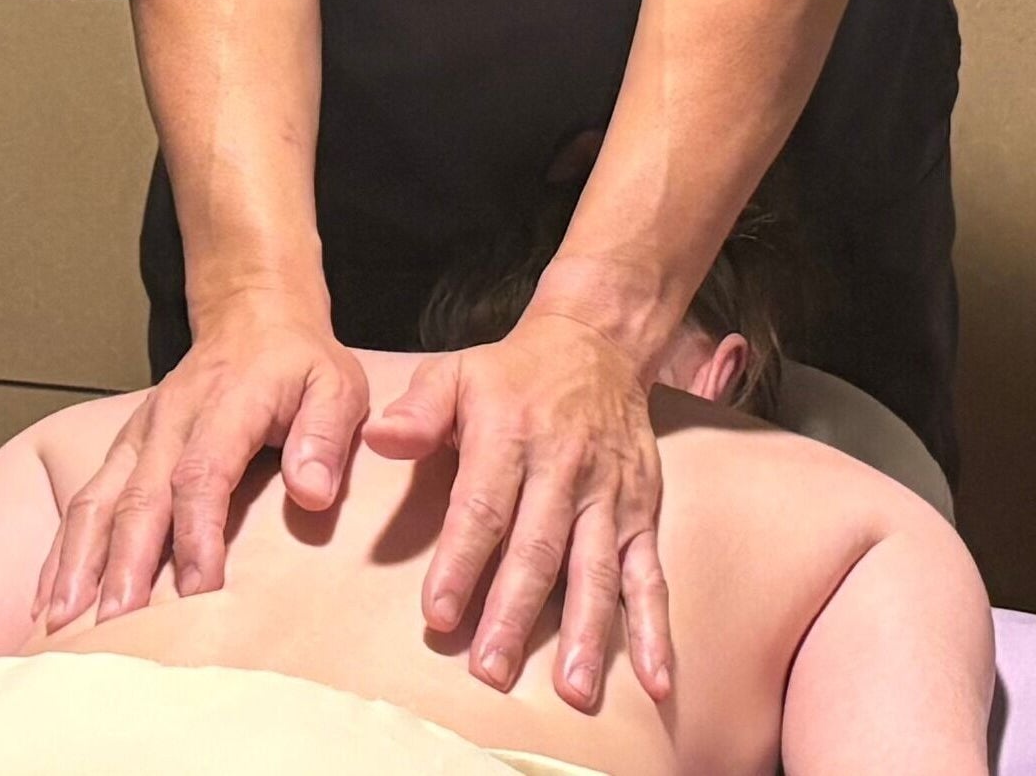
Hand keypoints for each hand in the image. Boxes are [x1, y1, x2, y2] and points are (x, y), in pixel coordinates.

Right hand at [34, 289, 368, 628]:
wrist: (252, 317)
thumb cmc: (298, 363)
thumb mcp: (336, 386)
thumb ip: (325, 435)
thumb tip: (311, 493)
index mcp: (224, 406)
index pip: (201, 476)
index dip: (198, 537)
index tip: (200, 593)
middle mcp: (169, 421)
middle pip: (137, 498)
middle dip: (123, 565)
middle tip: (114, 625)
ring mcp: (139, 436)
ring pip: (96, 501)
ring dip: (77, 563)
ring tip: (62, 623)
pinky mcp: (123, 450)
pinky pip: (84, 500)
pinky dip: (61, 551)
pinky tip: (48, 598)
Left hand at [366, 312, 669, 711]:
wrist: (598, 344)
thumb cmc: (512, 374)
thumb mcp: (455, 373)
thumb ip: (418, 411)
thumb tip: (380, 439)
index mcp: (510, 435)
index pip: (483, 506)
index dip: (461, 561)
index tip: (437, 614)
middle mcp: (564, 469)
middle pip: (537, 549)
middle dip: (514, 612)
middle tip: (491, 671)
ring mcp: (608, 495)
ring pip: (595, 569)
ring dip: (584, 633)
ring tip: (572, 690)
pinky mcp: (641, 513)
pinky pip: (650, 575)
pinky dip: (654, 629)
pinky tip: (655, 681)